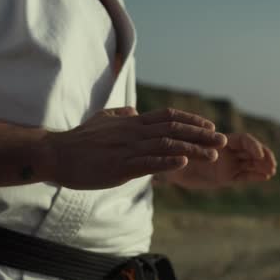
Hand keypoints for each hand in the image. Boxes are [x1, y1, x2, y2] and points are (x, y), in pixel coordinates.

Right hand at [42, 107, 227, 189]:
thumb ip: (120, 116)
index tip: (209, 125)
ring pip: (166, 146)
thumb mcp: (102, 121)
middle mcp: (133, 132)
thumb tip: (134, 112)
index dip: (190, 120)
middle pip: (173, 130)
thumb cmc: (78, 140)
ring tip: (212, 154)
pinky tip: (183, 163)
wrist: (56, 154)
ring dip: (192, 149)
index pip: (167, 117)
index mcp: (131, 123)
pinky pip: (147, 163)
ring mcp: (127, 149)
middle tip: (223, 139)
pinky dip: (167, 162)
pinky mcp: (119, 166)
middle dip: (200, 134)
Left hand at [160, 132, 276, 189]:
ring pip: (250, 163)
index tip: (258, 153)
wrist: (166, 166)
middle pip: (251, 150)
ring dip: (262, 166)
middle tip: (272, 165)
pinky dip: (254, 176)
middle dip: (263, 156)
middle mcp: (226, 151)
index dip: (253, 145)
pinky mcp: (225, 177)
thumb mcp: (182, 148)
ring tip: (271, 172)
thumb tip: (202, 148)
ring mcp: (227, 164)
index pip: (242, 140)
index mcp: (219, 141)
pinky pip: (243, 176)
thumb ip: (194, 148)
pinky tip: (265, 177)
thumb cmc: (172, 152)